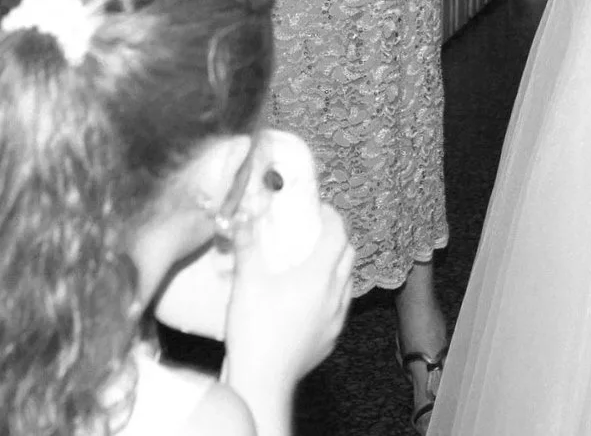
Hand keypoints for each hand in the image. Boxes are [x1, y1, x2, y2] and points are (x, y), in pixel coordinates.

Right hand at [222, 202, 355, 404]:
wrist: (262, 382)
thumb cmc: (254, 331)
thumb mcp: (246, 283)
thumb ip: (247, 246)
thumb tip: (241, 219)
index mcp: (319, 276)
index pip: (338, 234)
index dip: (331, 216)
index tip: (319, 209)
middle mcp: (336, 295)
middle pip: (348, 254)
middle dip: (336, 237)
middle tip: (314, 231)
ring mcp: (336, 319)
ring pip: (348, 281)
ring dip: (336, 265)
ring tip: (312, 263)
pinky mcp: (331, 338)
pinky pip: (340, 307)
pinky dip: (331, 292)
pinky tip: (309, 298)